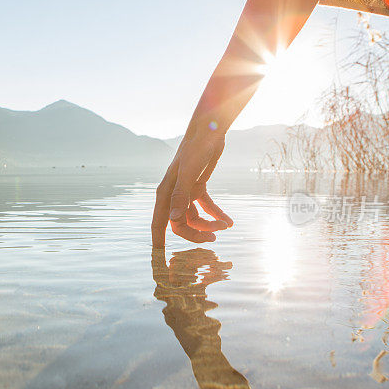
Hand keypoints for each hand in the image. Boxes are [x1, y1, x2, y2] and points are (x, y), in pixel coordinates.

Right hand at [151, 132, 232, 246]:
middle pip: (180, 224)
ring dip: (210, 224)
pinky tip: (229, 221)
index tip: (160, 258)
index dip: (159, 241)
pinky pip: (206, 207)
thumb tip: (174, 221)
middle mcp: (173, 194)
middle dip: (196, 233)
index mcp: (165, 193)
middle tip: (214, 239)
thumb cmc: (195, 149)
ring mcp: (186, 191)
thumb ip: (181, 197)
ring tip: (226, 226)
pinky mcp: (198, 186)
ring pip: (195, 217)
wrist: (209, 130)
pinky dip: (217, 214)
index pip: (159, 222)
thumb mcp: (188, 173)